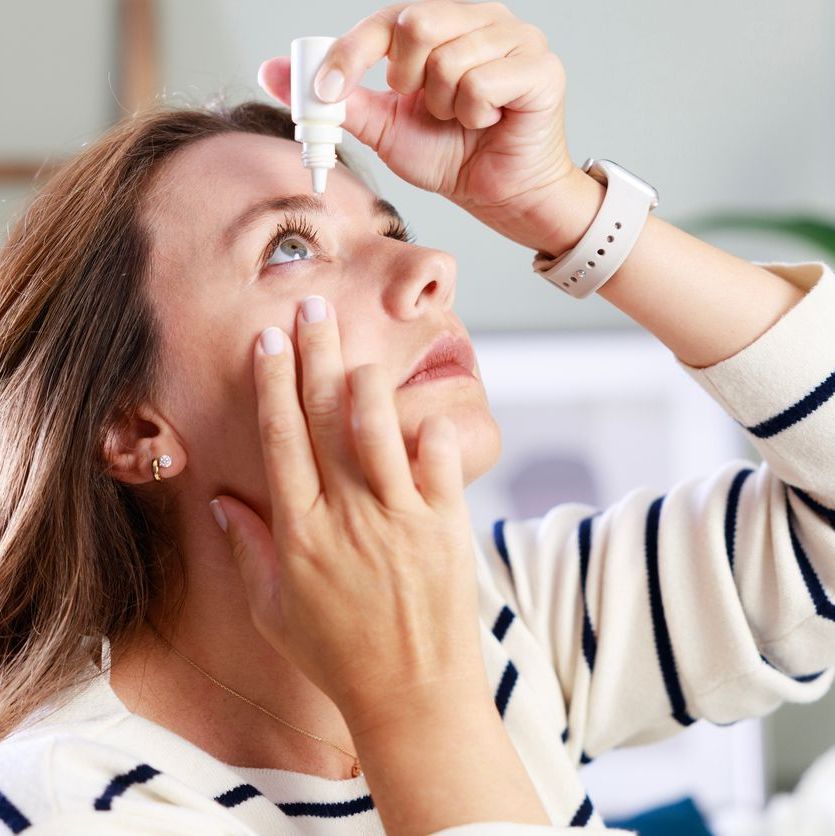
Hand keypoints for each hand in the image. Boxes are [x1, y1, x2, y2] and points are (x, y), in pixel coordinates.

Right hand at [211, 298, 489, 733]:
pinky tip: (424, 412)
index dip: (273, 386)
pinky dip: (433, 433)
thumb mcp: (276, 609)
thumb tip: (219, 500)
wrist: (412, 694)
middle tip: (312, 308)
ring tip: (357, 350)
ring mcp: (400, 519)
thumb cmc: (338, 654)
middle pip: (325, 419)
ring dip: (366, 382)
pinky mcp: (445, 526)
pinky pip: (441, 464)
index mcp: (301, 533)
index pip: (281, 440)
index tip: (269, 342)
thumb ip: (248, 550)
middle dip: (316, 357)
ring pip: (379, 430)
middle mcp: (347, 516)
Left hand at [258, 0, 587, 254]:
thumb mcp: (385, 128)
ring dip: (445, 108)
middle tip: (426, 108)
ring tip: (463, 121)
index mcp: (443, 23)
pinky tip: (488, 123)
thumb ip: (340, 100)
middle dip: (407, 83)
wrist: (500, 196)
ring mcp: (516, 37)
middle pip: (415, 23)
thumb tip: (276, 72)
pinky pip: (482, 84)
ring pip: (448, 61)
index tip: (325, 92)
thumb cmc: (451, 157)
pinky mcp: (541, 68)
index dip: (349, 54)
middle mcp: (480, 18)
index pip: (386, 19)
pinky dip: (475, 115)